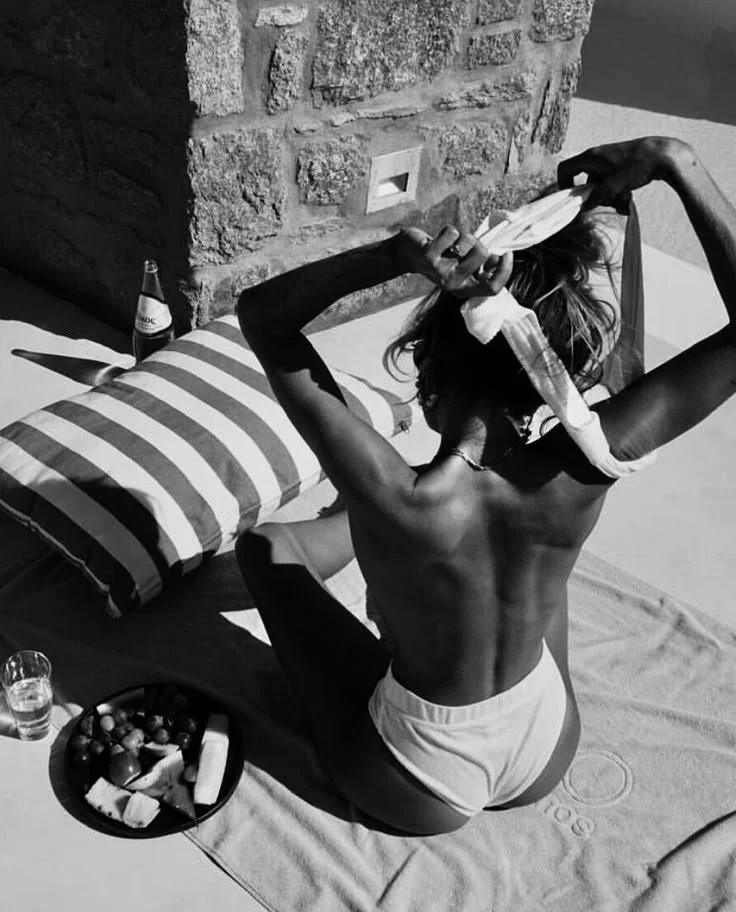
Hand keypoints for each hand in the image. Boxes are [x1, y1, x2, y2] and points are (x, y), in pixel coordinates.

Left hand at [391, 225, 512, 299]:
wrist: (408, 255)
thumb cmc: (440, 257)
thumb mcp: (462, 266)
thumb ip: (480, 265)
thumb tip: (498, 259)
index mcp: (464, 288)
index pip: (492, 289)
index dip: (504, 271)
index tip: (507, 255)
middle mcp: (453, 284)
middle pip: (482, 255)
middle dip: (477, 242)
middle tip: (463, 245)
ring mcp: (441, 271)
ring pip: (469, 241)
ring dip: (462, 235)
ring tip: (450, 243)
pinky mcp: (429, 255)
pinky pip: (452, 233)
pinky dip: (448, 229)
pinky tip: (439, 239)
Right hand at [557, 136, 685, 213]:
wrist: (662, 156)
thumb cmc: (634, 167)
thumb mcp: (611, 188)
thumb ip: (594, 199)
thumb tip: (582, 208)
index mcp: (590, 158)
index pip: (565, 169)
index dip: (564, 184)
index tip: (573, 198)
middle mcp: (598, 157)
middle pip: (585, 181)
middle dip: (594, 196)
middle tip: (605, 203)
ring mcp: (610, 160)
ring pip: (601, 184)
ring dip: (609, 197)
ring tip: (623, 203)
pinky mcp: (622, 164)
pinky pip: (613, 182)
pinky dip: (618, 192)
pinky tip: (628, 200)